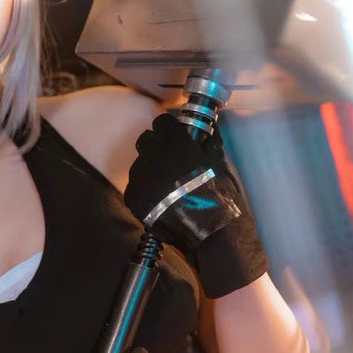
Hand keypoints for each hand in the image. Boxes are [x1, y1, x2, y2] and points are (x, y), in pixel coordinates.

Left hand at [124, 114, 268, 298]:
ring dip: (150, 169)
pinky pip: (135, 187)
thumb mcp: (218, 163)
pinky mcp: (133, 198)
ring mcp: (140, 177)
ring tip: (165, 184)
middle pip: (146, 141)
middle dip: (156, 146)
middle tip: (169, 160)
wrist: (209, 231)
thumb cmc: (219, 194)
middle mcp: (153, 155)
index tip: (175, 136)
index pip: (162, 121)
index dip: (169, 128)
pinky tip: (158, 199)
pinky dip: (144, 190)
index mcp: (174, 142)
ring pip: (139, 164)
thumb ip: (208, 143)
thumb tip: (207, 130)